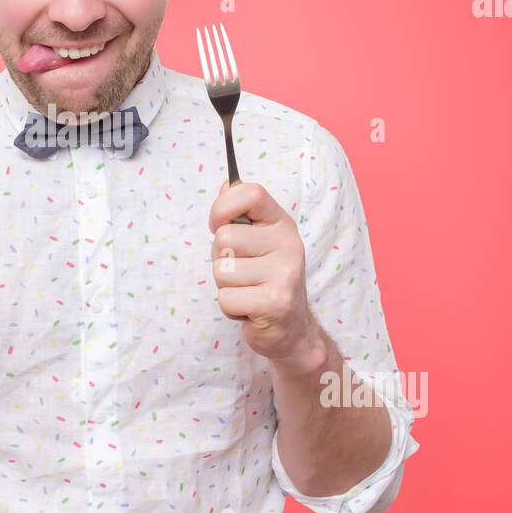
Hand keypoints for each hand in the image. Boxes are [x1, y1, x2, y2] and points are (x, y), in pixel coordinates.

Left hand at [208, 179, 325, 374]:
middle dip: (222, 259)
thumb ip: (241, 213)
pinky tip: (250, 309)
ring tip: (248, 291)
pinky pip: (226, 299)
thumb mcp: (258, 241)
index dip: (222, 207)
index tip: (218, 225)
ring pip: (222, 271)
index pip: (249, 193)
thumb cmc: (266, 280)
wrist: (293, 329)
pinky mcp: (276, 302)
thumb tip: (227, 184)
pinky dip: (230, 309)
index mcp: (281, 223)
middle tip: (243, 273)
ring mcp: (285, 273)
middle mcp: (288, 244)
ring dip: (226, 287)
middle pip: (224, 237)